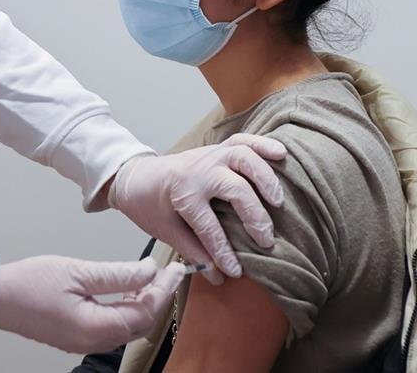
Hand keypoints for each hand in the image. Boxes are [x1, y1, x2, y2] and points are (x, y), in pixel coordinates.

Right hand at [0, 255, 185, 352]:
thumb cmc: (31, 283)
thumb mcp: (78, 272)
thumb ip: (117, 275)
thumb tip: (149, 272)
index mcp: (96, 327)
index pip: (145, 311)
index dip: (164, 290)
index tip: (176, 270)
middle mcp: (93, 340)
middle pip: (140, 323)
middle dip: (158, 297)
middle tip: (169, 273)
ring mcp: (84, 341)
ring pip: (127, 326)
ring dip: (142, 303)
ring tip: (151, 278)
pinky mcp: (76, 336)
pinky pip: (112, 326)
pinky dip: (125, 309)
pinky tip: (126, 290)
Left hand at [108, 134, 286, 283]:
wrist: (135, 176)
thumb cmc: (149, 205)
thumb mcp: (164, 231)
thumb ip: (191, 250)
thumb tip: (217, 276)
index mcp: (181, 193)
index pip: (208, 226)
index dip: (223, 252)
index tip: (235, 271)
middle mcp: (198, 171)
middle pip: (234, 189)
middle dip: (254, 217)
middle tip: (266, 241)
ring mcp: (209, 155)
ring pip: (243, 157)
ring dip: (264, 178)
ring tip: (278, 202)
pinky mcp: (216, 148)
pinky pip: (242, 140)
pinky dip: (262, 144)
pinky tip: (281, 154)